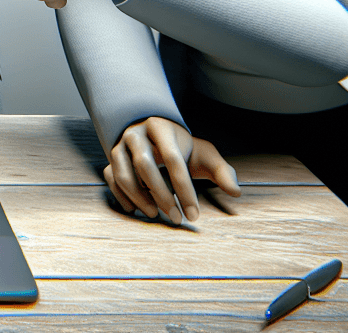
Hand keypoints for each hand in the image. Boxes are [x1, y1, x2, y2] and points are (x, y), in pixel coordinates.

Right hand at [104, 116, 240, 222]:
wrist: (152, 132)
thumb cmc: (181, 147)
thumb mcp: (204, 153)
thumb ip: (222, 171)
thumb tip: (236, 192)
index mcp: (162, 128)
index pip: (173, 160)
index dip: (184, 189)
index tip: (194, 215)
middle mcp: (137, 134)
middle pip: (145, 166)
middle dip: (161, 196)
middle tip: (176, 219)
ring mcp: (120, 146)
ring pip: (124, 174)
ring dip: (139, 199)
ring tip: (155, 215)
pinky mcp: (111, 159)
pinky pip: (112, 179)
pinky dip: (122, 197)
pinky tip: (137, 210)